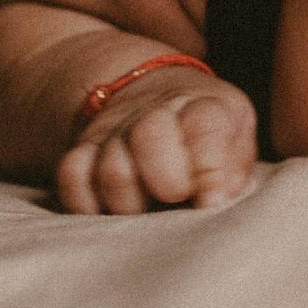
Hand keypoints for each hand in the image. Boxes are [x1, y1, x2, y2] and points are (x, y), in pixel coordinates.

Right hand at [57, 71, 257, 215]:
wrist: (158, 98)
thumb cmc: (207, 133)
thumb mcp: (235, 138)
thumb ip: (232, 169)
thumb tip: (214, 200)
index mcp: (204, 105)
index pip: (205, 125)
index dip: (210, 168)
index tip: (212, 200)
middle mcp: (155, 111)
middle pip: (149, 138)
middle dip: (166, 182)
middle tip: (176, 199)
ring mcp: (114, 129)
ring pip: (112, 169)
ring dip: (130, 203)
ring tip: (148, 208)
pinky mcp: (82, 148)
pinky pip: (72, 179)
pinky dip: (88, 204)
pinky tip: (111, 209)